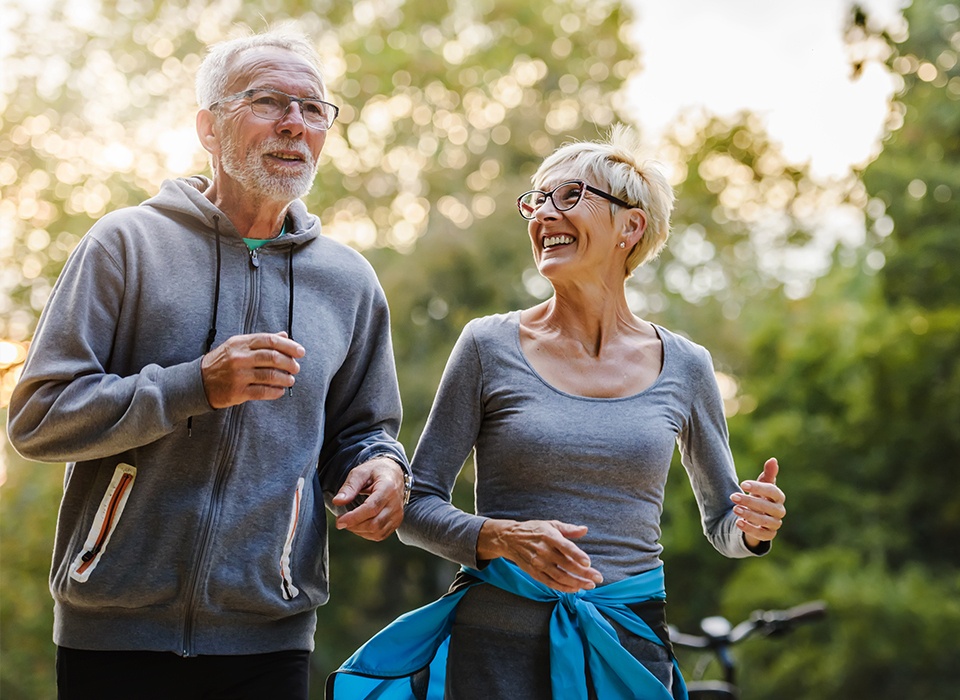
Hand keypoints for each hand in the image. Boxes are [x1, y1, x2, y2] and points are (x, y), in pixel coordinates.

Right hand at [200, 332, 304, 408]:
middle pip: (272, 357)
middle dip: (289, 363)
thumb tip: (284, 335)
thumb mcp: (238, 346)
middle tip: (296, 368)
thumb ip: (261, 341)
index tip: (300, 351)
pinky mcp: (237, 392)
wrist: (197, 381)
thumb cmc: (222, 362)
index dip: (289, 346)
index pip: (270, 340)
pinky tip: (280, 391)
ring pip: (270, 376)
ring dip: (285, 378)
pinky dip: (275, 392)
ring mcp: (238, 375)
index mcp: (240, 343)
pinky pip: (263, 392)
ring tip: (290, 380)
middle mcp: (239, 357)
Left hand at [332, 457, 406, 540]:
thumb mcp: (361, 472)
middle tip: (340, 520)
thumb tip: (337, 501)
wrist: (394, 474)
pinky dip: (367, 533)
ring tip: (349, 521)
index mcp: (388, 488)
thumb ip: (349, 486)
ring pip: (377, 532)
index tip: (339, 521)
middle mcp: (395, 504)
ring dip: (359, 531)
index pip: (372, 508)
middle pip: (374, 524)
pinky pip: (381, 535)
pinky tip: (359, 524)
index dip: (354, 517)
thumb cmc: (376, 471)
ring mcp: (397, 514)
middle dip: (354, 526)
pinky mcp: (396, 522)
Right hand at [477, 518, 603, 592]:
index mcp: (549, 536)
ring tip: (590, 585)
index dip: (577, 555)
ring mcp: (538, 563)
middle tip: (598, 578)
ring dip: (577, 583)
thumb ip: (569, 529)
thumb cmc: (534, 530)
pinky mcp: (535, 573)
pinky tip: (575, 589)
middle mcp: (543, 551)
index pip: (565, 547)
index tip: (588, 563)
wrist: (510, 539)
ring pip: (560, 577)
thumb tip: (585, 529)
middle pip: (566, 565)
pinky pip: (551, 583)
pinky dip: (564, 588)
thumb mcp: (551, 524)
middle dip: (584, 573)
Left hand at [731, 457, 785, 549]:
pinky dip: (750, 529)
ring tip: (734, 509)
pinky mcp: (768, 535)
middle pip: (768, 507)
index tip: (742, 484)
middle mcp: (779, 511)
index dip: (759, 488)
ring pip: (764, 521)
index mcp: (778, 497)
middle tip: (733, 496)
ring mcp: (775, 524)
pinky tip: (738, 523)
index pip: (773, 491)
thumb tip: (773, 460)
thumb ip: (768, 474)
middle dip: (749, 501)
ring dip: (749, 515)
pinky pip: (762, 535)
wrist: (755, 517)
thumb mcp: (761, 486)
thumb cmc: (759, 498)